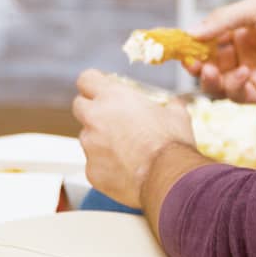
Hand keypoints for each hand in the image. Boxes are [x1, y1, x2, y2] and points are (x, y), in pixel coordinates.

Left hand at [72, 69, 194, 208]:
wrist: (168, 177)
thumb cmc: (171, 143)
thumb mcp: (176, 114)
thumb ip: (169, 105)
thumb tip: (175, 104)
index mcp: (113, 97)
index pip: (86, 79)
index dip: (93, 83)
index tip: (99, 87)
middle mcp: (95, 118)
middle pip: (79, 106)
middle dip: (91, 109)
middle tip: (110, 117)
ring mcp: (90, 146)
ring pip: (87, 137)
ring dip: (99, 139)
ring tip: (124, 149)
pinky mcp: (91, 171)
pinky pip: (94, 163)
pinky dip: (105, 164)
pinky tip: (125, 168)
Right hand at [185, 0, 255, 103]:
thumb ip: (223, 20)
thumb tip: (191, 32)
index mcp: (242, 29)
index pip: (208, 37)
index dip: (191, 42)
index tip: (176, 45)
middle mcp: (243, 52)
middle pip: (208, 62)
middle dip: (195, 63)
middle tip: (189, 62)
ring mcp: (251, 73)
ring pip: (217, 82)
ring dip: (208, 77)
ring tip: (208, 70)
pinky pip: (236, 94)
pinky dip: (232, 85)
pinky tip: (242, 73)